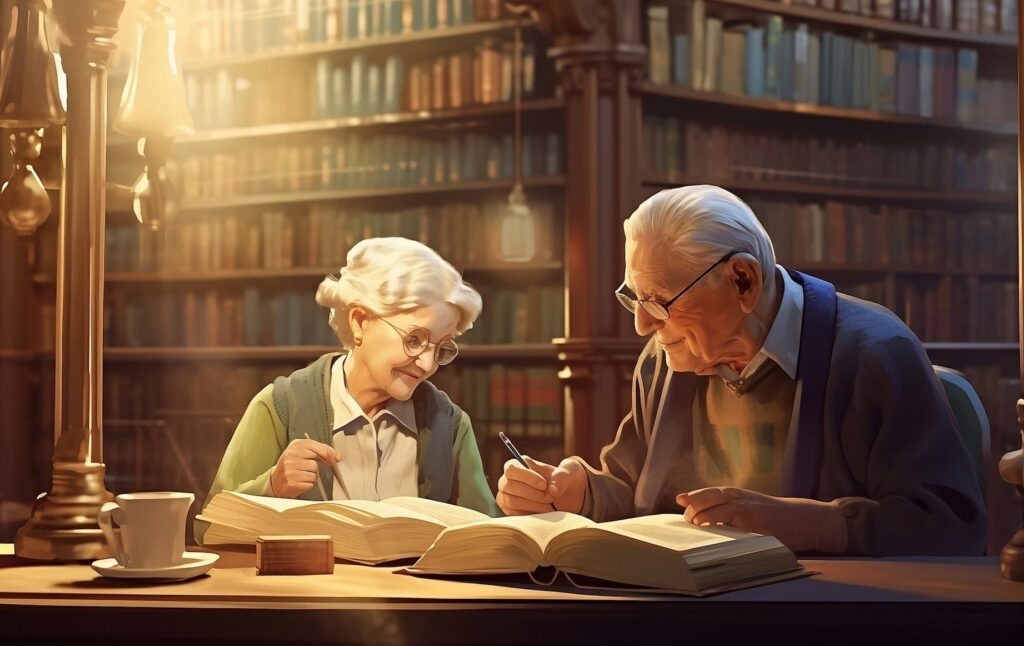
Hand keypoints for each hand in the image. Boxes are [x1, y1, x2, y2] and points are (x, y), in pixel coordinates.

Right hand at [270, 438, 339, 498]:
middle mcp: (291, 456)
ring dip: (312, 476)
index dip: (328, 453)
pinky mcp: (291, 482)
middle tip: (308, 468)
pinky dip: (308, 484)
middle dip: (315, 467)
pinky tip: (300, 481)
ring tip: (302, 475)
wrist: (276, 481)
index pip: (316, 446)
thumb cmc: (292, 465)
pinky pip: (310, 483)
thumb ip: (320, 451)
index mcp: (295, 445)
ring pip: (314, 473)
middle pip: (315, 462)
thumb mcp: (303, 452)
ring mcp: (290, 469)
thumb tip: (336, 456)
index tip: (334, 458)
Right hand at [497, 456, 585, 514]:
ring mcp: (508, 496)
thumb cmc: (566, 479)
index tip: (544, 485)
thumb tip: (552, 490)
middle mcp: (509, 479)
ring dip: (533, 505)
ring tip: (549, 506)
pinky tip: (543, 513)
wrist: (568, 498)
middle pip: (510, 486)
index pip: (512, 468)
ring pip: (511, 502)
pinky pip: (514, 515)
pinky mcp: (511, 511)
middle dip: (533, 494)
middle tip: (550, 498)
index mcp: (520, 464)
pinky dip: (530, 515)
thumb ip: (563, 475)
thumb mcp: (571, 471)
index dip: (527, 477)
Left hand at [676, 487, 847, 553]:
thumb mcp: (750, 504)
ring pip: (722, 509)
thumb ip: (727, 506)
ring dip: (706, 516)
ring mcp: (752, 514)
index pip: (711, 492)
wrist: (806, 519)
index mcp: (739, 494)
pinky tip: (715, 535)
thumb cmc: (774, 514)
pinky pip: (739, 528)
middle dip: (696, 507)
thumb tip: (698, 512)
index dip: (694, 495)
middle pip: (712, 497)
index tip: (680, 499)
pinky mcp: (760, 528)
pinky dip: (725, 530)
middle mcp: (743, 500)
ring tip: (695, 524)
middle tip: (687, 519)